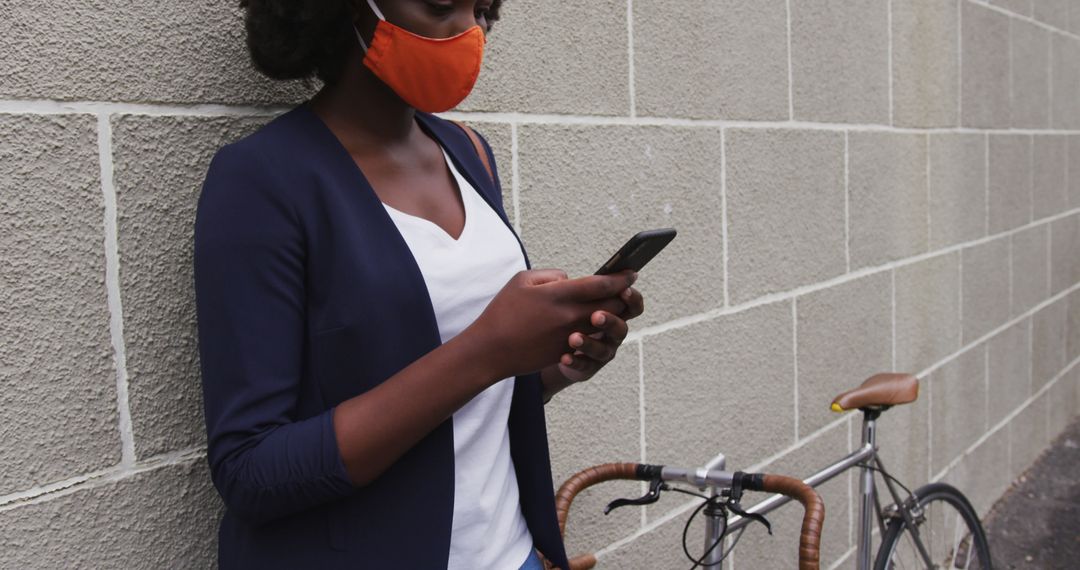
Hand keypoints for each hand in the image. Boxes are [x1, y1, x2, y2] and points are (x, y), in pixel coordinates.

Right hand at [467, 269, 634, 381]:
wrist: (491, 350)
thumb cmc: (503, 311)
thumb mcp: (522, 281)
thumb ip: (552, 275)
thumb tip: (570, 279)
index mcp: (560, 295)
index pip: (602, 284)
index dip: (621, 277)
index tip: (632, 272)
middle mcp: (570, 316)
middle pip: (611, 305)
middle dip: (622, 295)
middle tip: (627, 287)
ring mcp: (570, 337)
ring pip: (605, 324)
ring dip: (613, 314)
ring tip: (616, 304)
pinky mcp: (566, 352)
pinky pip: (591, 339)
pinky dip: (597, 329)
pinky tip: (596, 322)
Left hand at [555, 278, 643, 383]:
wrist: (555, 347)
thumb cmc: (566, 316)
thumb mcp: (569, 298)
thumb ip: (569, 287)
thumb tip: (563, 279)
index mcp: (613, 312)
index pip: (631, 305)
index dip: (632, 298)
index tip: (624, 289)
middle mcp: (613, 333)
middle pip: (621, 328)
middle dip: (610, 321)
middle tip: (595, 316)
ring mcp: (602, 352)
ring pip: (603, 350)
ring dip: (589, 343)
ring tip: (573, 338)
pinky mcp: (588, 368)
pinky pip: (584, 367)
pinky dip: (575, 362)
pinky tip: (564, 357)